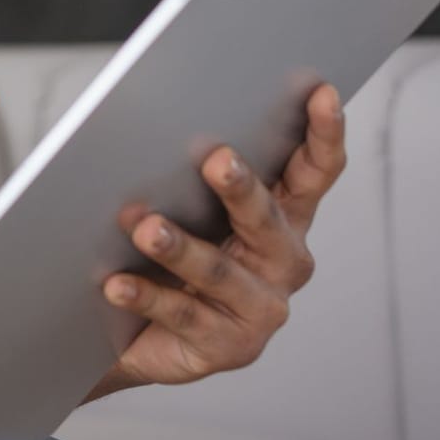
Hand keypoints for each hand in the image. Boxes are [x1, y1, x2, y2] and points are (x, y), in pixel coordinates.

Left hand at [90, 82, 345, 395]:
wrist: (135, 329)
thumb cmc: (164, 252)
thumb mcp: (186, 207)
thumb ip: (188, 171)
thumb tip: (159, 118)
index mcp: (283, 216)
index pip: (314, 171)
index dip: (323, 133)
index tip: (321, 92)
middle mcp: (283, 261)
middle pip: (266, 218)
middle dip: (240, 188)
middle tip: (215, 159)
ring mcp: (261, 308)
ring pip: (219, 271)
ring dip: (179, 247)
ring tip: (146, 227)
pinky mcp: (228, 346)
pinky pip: (183, 315)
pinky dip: (146, 296)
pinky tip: (116, 283)